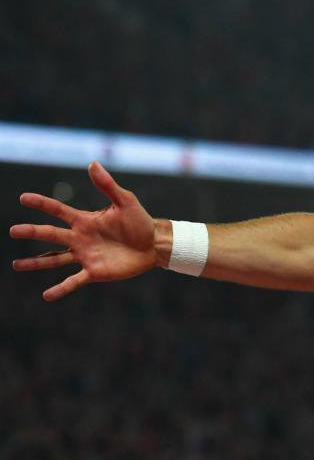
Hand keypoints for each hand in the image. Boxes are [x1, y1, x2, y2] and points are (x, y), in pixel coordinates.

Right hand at [10, 162, 158, 300]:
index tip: (24, 198)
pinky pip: (74, 281)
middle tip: (12, 231)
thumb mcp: (125, 201)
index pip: (58, 210)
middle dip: (32, 232)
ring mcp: (86, 256)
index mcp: (85, 220)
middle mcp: (80, 238)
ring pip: (55, 259)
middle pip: (51, 234)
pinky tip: (46, 295)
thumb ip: (108, 185)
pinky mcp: (95, 272)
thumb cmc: (140, 221)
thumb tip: (92, 164)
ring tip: (16, 265)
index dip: (42, 204)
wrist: (153, 245)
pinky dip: (61, 288)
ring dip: (36, 262)